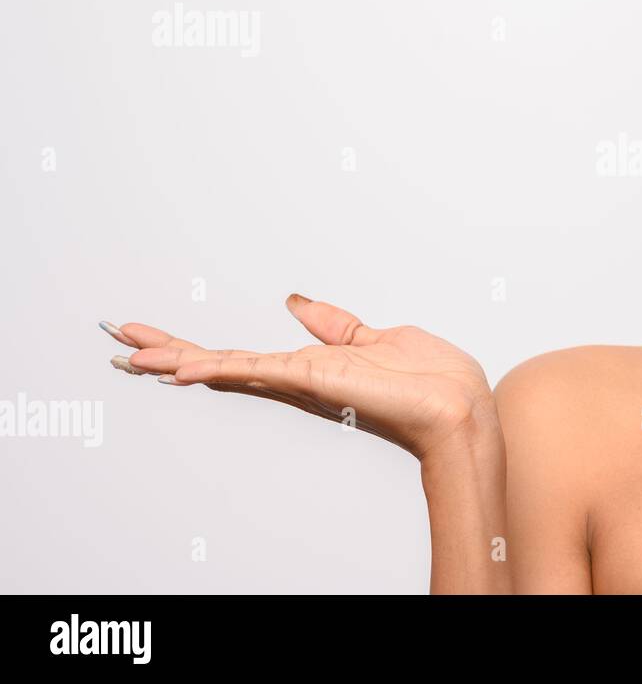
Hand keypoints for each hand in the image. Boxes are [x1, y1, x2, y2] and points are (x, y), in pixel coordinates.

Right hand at [101, 294, 495, 462]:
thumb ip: (332, 323)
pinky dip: (214, 367)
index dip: (200, 348)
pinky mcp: (312, 380)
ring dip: (177, 358)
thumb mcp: (374, 335)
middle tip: (122, 340)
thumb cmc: (429, 378)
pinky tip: (179, 368)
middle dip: (171, 351)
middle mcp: (297, 377)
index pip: (243, 355)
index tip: (160, 337)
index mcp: (310, 366)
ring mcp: (301, 381)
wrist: (455, 404)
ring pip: (226, 367)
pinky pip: (254, 370)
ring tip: (131, 351)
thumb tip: (297, 301)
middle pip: (221, 363)